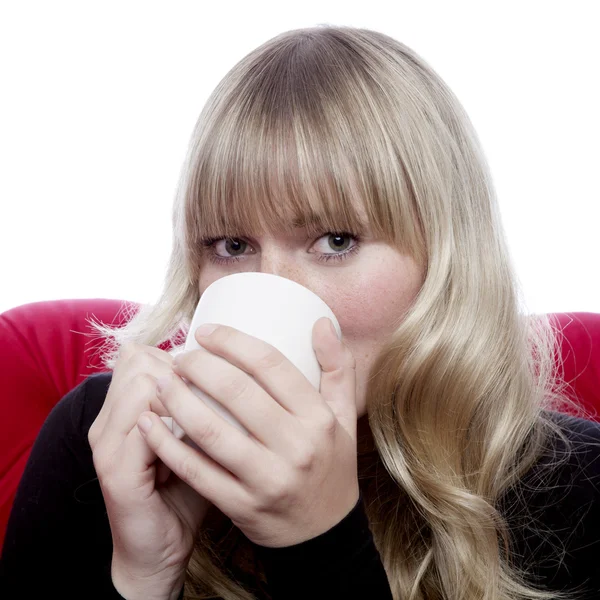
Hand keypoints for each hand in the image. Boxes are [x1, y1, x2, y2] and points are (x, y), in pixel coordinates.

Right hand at [88, 343, 211, 599]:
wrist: (159, 550)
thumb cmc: (185, 490)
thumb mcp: (196, 440)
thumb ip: (203, 406)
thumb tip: (238, 369)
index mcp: (122, 410)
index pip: (140, 354)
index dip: (179, 357)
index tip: (212, 376)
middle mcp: (108, 420)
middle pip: (139, 361)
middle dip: (182, 370)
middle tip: (212, 393)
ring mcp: (107, 444)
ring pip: (141, 384)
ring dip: (181, 392)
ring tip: (208, 411)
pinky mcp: (116, 470)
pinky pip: (145, 425)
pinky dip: (177, 422)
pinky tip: (202, 435)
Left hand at [136, 317, 359, 547]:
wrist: (324, 535)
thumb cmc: (330, 464)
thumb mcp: (345, 416)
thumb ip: (338, 368)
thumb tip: (323, 321)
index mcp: (319, 418)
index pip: (272, 365)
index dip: (233, 342)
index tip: (206, 332)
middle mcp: (296, 447)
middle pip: (237, 393)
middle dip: (199, 367)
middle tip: (180, 356)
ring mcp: (267, 480)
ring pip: (212, 431)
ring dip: (177, 401)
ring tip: (160, 382)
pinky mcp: (242, 506)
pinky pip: (197, 472)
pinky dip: (168, 446)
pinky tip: (147, 424)